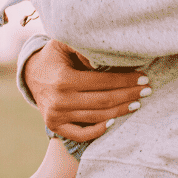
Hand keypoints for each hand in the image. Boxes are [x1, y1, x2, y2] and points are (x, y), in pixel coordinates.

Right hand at [26, 40, 148, 141]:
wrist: (30, 75)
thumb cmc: (54, 56)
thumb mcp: (63, 43)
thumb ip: (81, 47)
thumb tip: (101, 61)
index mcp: (63, 79)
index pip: (102, 82)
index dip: (125, 81)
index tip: (143, 78)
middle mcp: (60, 100)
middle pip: (103, 101)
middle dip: (129, 95)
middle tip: (147, 90)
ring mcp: (56, 116)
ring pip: (96, 117)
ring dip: (120, 111)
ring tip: (137, 103)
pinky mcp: (55, 126)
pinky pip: (81, 134)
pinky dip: (98, 131)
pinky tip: (114, 122)